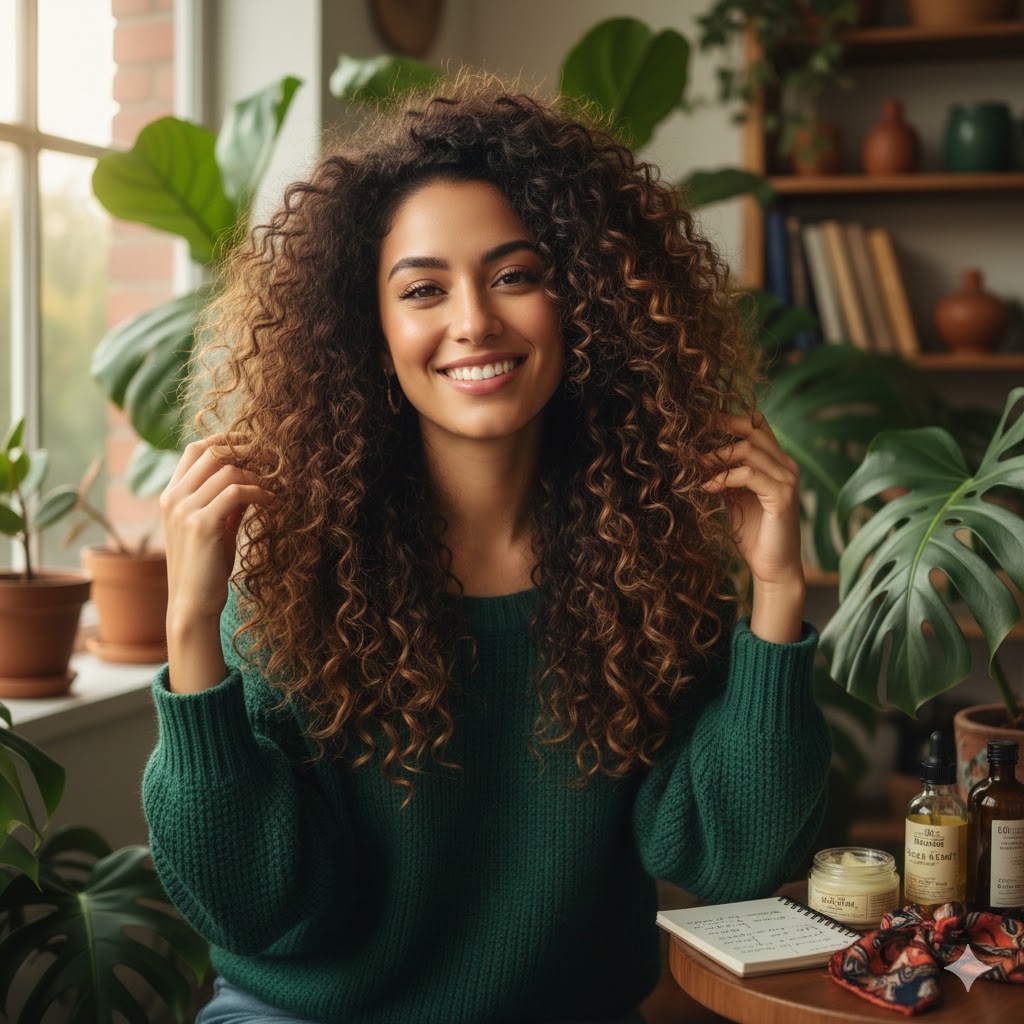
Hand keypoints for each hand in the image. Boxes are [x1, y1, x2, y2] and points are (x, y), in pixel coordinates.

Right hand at [160, 434, 275, 625]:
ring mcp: (184, 509)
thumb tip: (252, 478)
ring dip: (259, 474)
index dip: (226, 440)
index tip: (255, 444)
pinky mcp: (201, 524)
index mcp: (171, 495)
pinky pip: (237, 492)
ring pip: (228, 470)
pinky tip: (273, 502)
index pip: (195, 448)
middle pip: (213, 452)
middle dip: (248, 449)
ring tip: (277, 486)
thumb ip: (226, 501)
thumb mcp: (215, 527)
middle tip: (275, 458)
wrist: (192, 603)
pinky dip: (260, 492)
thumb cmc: (206, 567)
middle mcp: (173, 497)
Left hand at [701, 411, 802, 590]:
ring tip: (694, 468)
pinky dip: (724, 477)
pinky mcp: (783, 496)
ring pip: (748, 449)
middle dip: (720, 427)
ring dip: (716, 457)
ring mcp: (788, 479)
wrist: (773, 567)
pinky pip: (749, 474)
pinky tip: (707, 488)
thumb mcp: (734, 498)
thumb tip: (696, 458)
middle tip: (691, 435)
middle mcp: (786, 465)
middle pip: (753, 428)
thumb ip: (724, 476)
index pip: (756, 424)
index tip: (699, 422)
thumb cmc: (754, 534)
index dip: (729, 418)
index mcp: (777, 462)